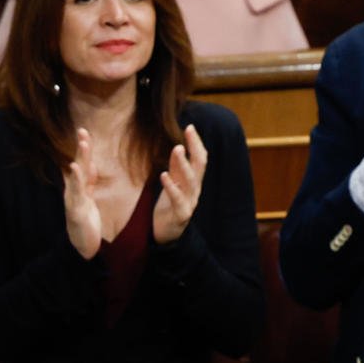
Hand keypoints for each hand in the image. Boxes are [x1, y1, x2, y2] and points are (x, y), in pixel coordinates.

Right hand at [63, 127, 103, 259]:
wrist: (82, 247)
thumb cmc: (85, 223)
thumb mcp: (88, 199)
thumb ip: (89, 183)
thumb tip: (91, 166)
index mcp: (80, 188)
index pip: (83, 165)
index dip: (83, 149)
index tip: (84, 132)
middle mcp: (74, 191)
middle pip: (79, 166)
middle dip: (81, 148)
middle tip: (82, 131)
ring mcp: (73, 199)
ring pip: (77, 176)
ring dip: (80, 158)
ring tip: (83, 143)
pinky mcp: (75, 210)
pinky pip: (75, 192)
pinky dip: (75, 179)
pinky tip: (75, 167)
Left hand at [150, 124, 206, 244]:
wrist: (166, 235)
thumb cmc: (169, 208)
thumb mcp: (173, 185)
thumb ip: (176, 169)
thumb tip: (179, 148)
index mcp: (194, 182)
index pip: (200, 159)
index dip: (196, 143)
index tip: (190, 127)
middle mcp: (195, 190)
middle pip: (200, 166)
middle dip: (195, 147)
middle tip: (189, 131)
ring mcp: (190, 202)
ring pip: (191, 181)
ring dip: (184, 164)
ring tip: (177, 148)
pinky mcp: (180, 215)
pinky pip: (177, 199)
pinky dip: (171, 186)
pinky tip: (163, 175)